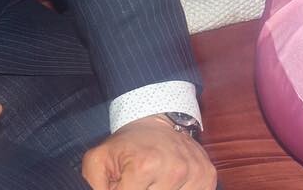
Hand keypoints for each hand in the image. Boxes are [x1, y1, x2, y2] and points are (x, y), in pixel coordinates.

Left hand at [80, 115, 214, 189]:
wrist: (156, 120)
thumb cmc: (126, 144)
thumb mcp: (97, 162)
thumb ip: (94, 188)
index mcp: (145, 167)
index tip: (124, 184)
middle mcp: (175, 170)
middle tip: (138, 181)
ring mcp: (195, 172)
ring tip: (153, 182)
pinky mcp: (207, 175)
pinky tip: (170, 183)